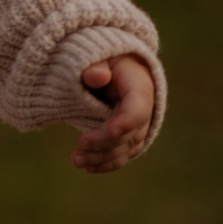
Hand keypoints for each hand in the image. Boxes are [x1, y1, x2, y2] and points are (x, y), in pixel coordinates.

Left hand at [73, 54, 155, 171]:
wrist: (114, 66)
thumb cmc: (105, 59)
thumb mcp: (100, 56)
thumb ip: (96, 66)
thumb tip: (97, 76)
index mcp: (141, 87)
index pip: (137, 109)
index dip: (126, 121)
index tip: (110, 131)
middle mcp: (146, 110)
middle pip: (129, 133)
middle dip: (104, 142)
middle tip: (80, 146)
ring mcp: (140, 126)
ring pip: (125, 148)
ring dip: (102, 157)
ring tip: (76, 160)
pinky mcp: (131, 137)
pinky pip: (123, 154)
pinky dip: (106, 163)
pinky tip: (88, 167)